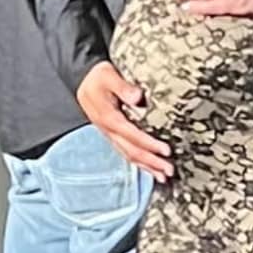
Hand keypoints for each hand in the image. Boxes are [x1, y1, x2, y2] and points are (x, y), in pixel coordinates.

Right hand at [78, 60, 169, 179]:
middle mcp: (109, 130)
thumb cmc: (98, 77)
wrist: (83, 80)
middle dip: (152, 162)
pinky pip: (126, 153)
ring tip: (163, 176)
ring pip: (129, 155)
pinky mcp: (112, 135)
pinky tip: (149, 168)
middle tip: (170, 170)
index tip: (166, 150)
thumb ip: (123, 87)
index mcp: (110, 118)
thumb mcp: (108, 75)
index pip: (133, 135)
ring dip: (147, 167)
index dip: (150, 144)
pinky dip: (139, 162)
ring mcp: (110, 135)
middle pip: (132, 151)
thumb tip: (137, 97)